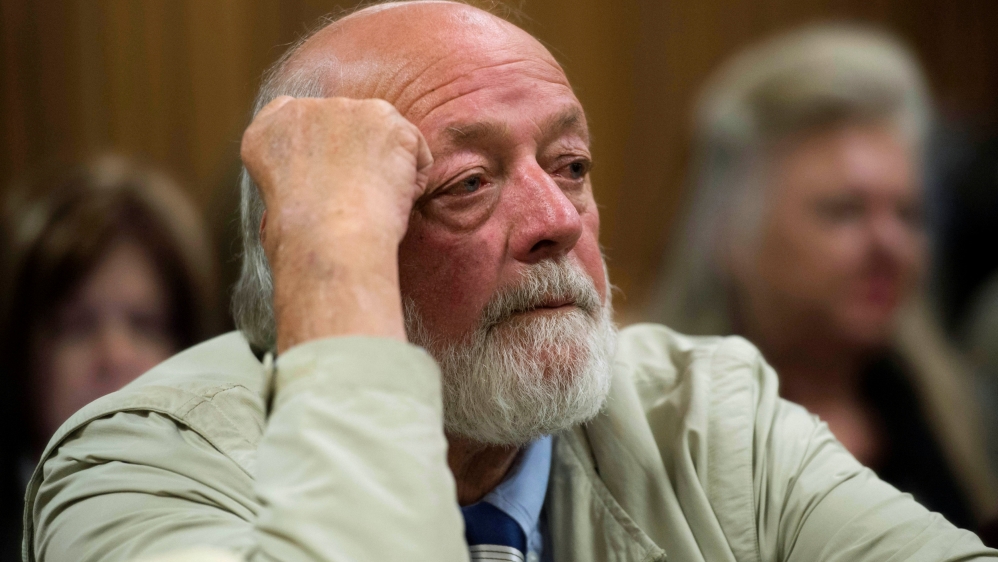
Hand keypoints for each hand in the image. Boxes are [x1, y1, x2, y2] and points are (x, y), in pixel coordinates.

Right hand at [240, 96, 432, 350]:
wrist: (331, 240)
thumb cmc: (305, 244)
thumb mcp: (276, 211)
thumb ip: (294, 184)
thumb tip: (316, 196)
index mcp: (266, 134)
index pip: (291, 115)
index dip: (319, 142)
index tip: (330, 171)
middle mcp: (302, 110)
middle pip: (343, 123)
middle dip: (356, 154)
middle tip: (359, 199)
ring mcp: (345, 109)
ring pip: (381, 135)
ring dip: (385, 165)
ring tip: (372, 205)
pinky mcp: (385, 117)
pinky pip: (413, 148)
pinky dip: (413, 177)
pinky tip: (393, 200)